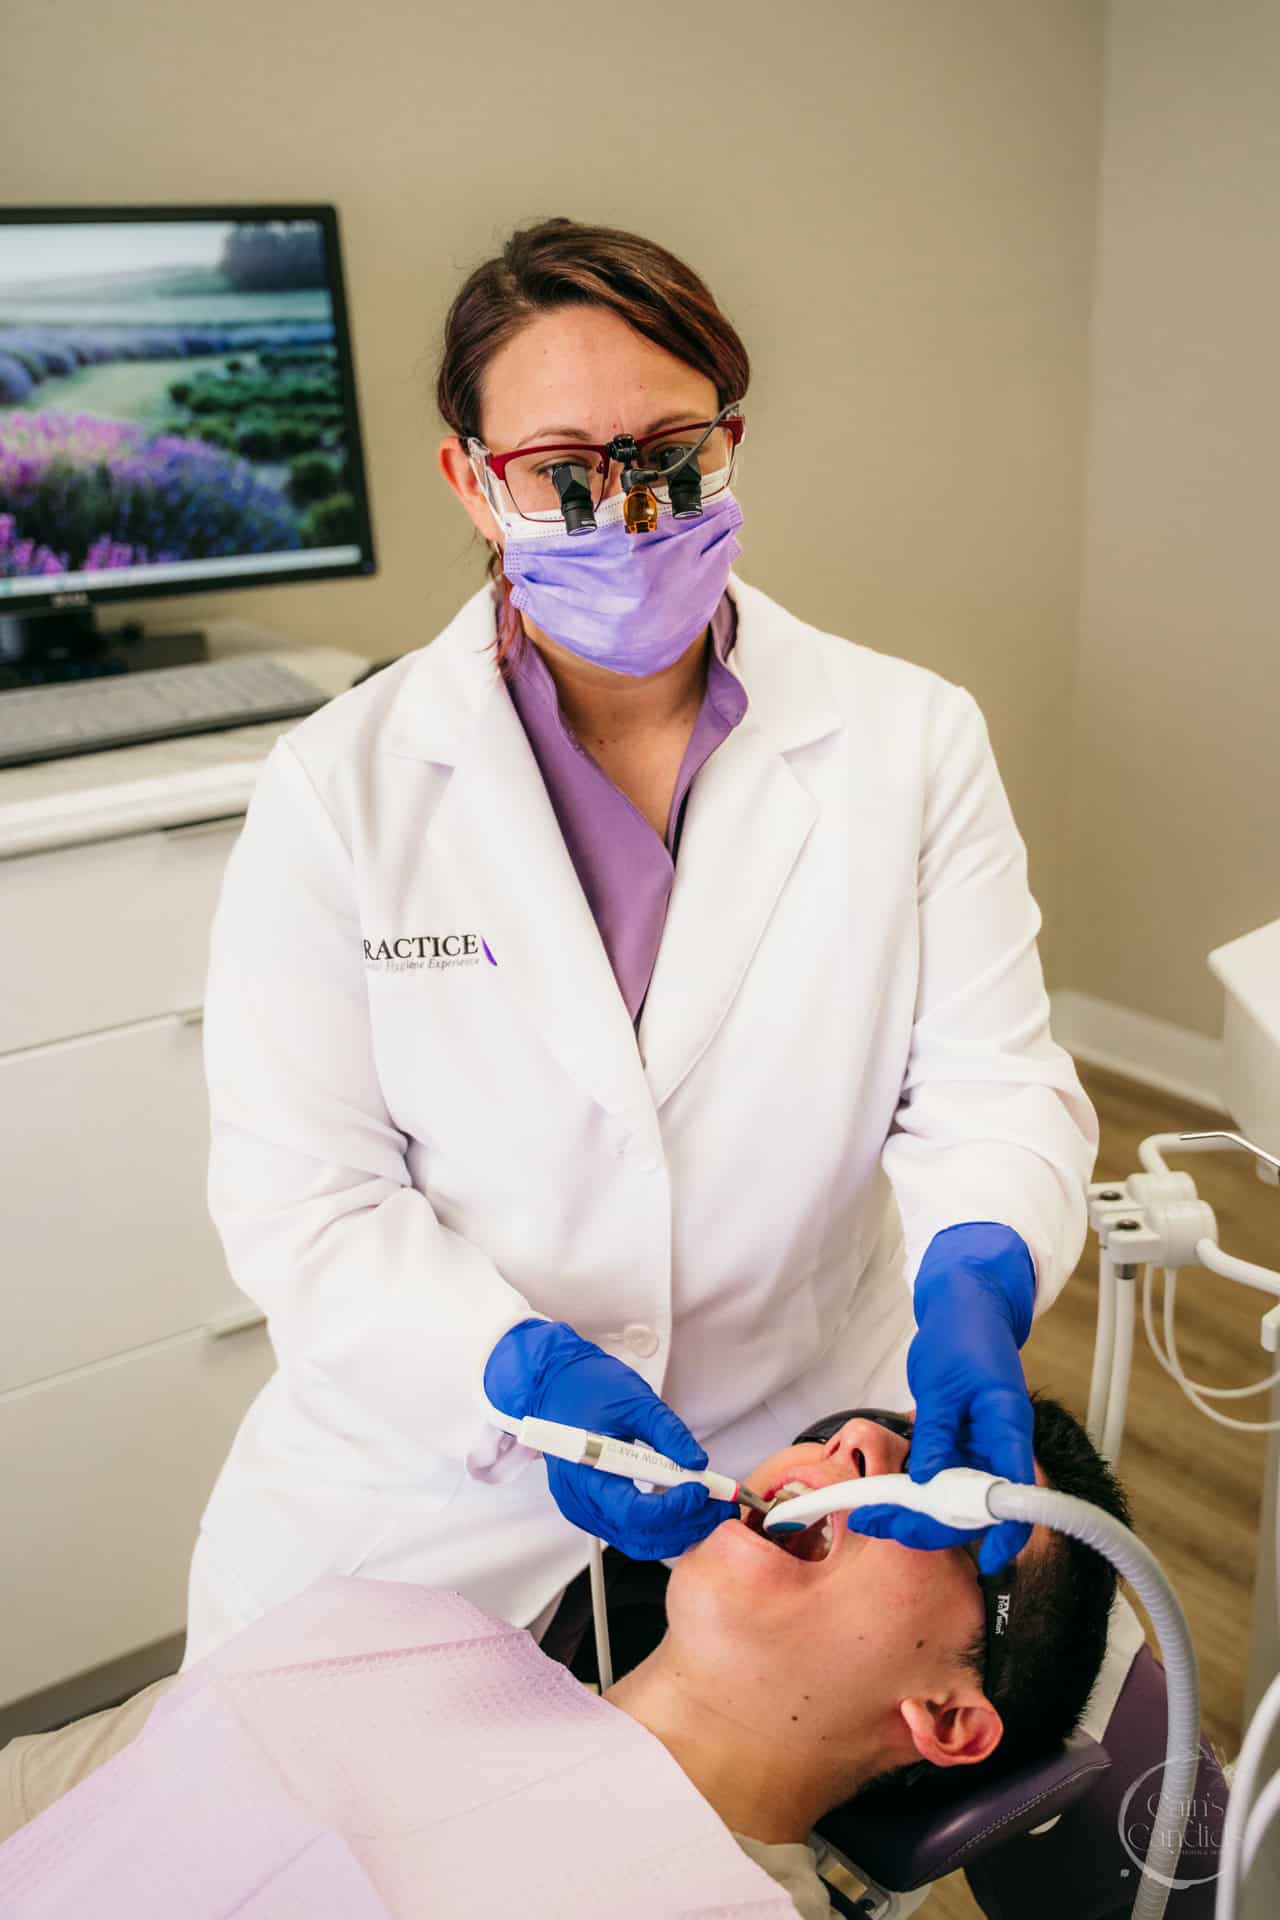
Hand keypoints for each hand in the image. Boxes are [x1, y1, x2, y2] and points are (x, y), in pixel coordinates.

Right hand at [484, 1319, 733, 1558]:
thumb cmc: (587, 1387)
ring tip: (710, 1509)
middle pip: (639, 1536)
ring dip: (677, 1531)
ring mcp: (583, 1510)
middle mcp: (579, 1502)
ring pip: (637, 1541)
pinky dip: (661, 1528)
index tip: (703, 1488)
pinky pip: (629, 1532)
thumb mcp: (634, 1400)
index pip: (634, 1513)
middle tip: (721, 1505)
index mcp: (584, 1474)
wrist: (553, 1386)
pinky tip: (685, 1509)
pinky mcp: (591, 1510)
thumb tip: (698, 1462)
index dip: (674, 1508)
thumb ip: (667, 1432)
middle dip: (685, 1525)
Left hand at [846, 1223, 1036, 1573]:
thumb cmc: (961, 1336)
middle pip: (977, 1505)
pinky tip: (884, 1496)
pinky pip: (943, 1477)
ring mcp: (980, 1445)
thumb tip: (926, 1484)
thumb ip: (936, 1435)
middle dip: (932, 1525)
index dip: (1007, 1533)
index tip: (988, 1561)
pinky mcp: (961, 1441)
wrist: (965, 1306)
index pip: (1016, 1494)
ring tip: (871, 1517)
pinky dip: (916, 1490)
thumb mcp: (941, 1385)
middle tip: (882, 1526)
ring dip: (918, 1512)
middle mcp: (1000, 1444)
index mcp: (1008, 1428)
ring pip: (956, 1496)